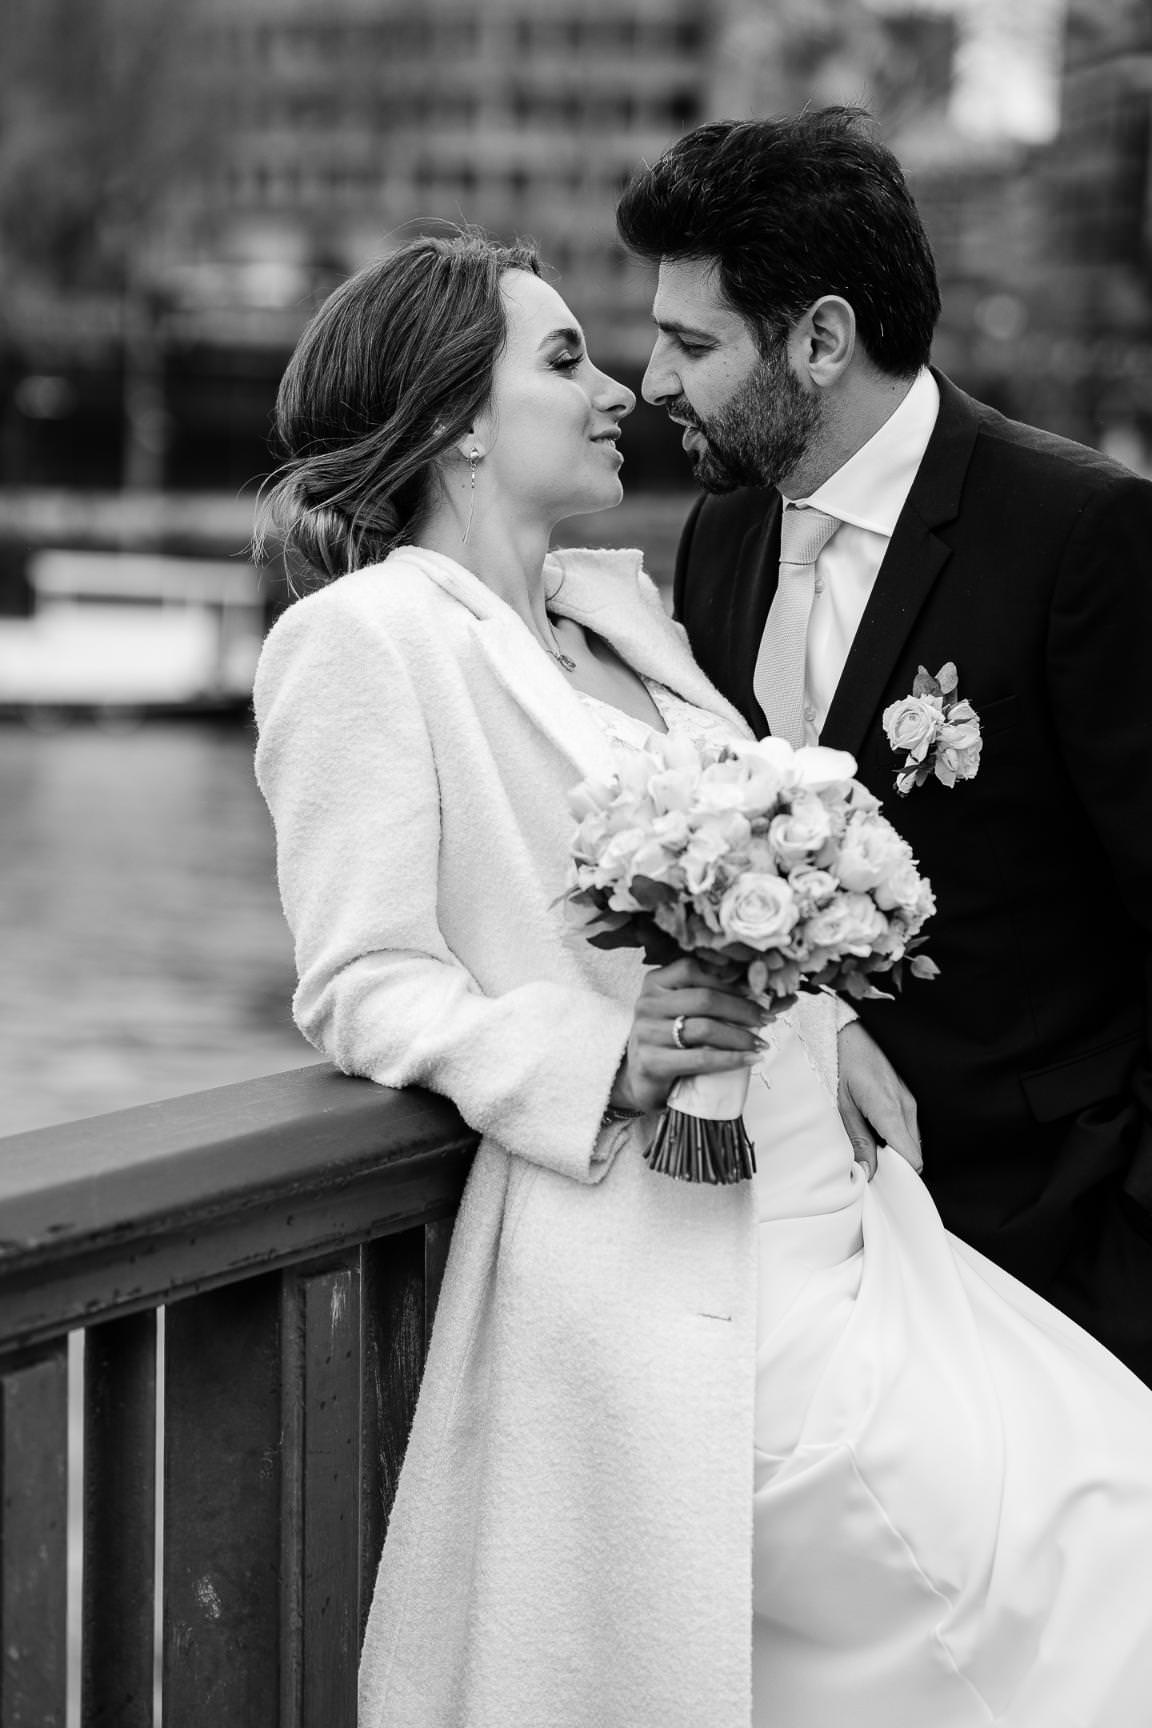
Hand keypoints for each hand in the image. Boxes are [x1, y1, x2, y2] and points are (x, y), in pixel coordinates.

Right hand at [612, 957, 764, 1115]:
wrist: (642, 1077)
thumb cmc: (671, 1039)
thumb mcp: (685, 1011)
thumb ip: (717, 997)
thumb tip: (776, 996)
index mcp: (655, 982)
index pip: (694, 969)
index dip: (729, 981)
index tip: (757, 993)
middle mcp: (647, 1003)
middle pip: (704, 999)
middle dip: (742, 1009)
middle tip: (766, 1019)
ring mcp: (647, 1033)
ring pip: (704, 1029)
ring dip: (740, 1037)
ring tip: (760, 1043)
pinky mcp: (652, 1062)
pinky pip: (700, 1058)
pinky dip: (730, 1059)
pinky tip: (749, 1060)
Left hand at [837, 1019, 920, 1179]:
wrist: (849, 1028)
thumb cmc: (841, 1062)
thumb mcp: (841, 1104)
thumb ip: (858, 1140)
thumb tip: (869, 1173)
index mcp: (890, 1111)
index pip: (912, 1158)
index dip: (902, 1177)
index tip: (884, 1185)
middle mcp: (907, 1105)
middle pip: (915, 1152)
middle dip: (897, 1166)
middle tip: (872, 1169)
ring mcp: (910, 1098)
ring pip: (913, 1138)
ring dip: (896, 1149)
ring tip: (870, 1148)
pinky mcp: (908, 1092)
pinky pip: (909, 1124)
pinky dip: (896, 1134)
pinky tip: (876, 1130)